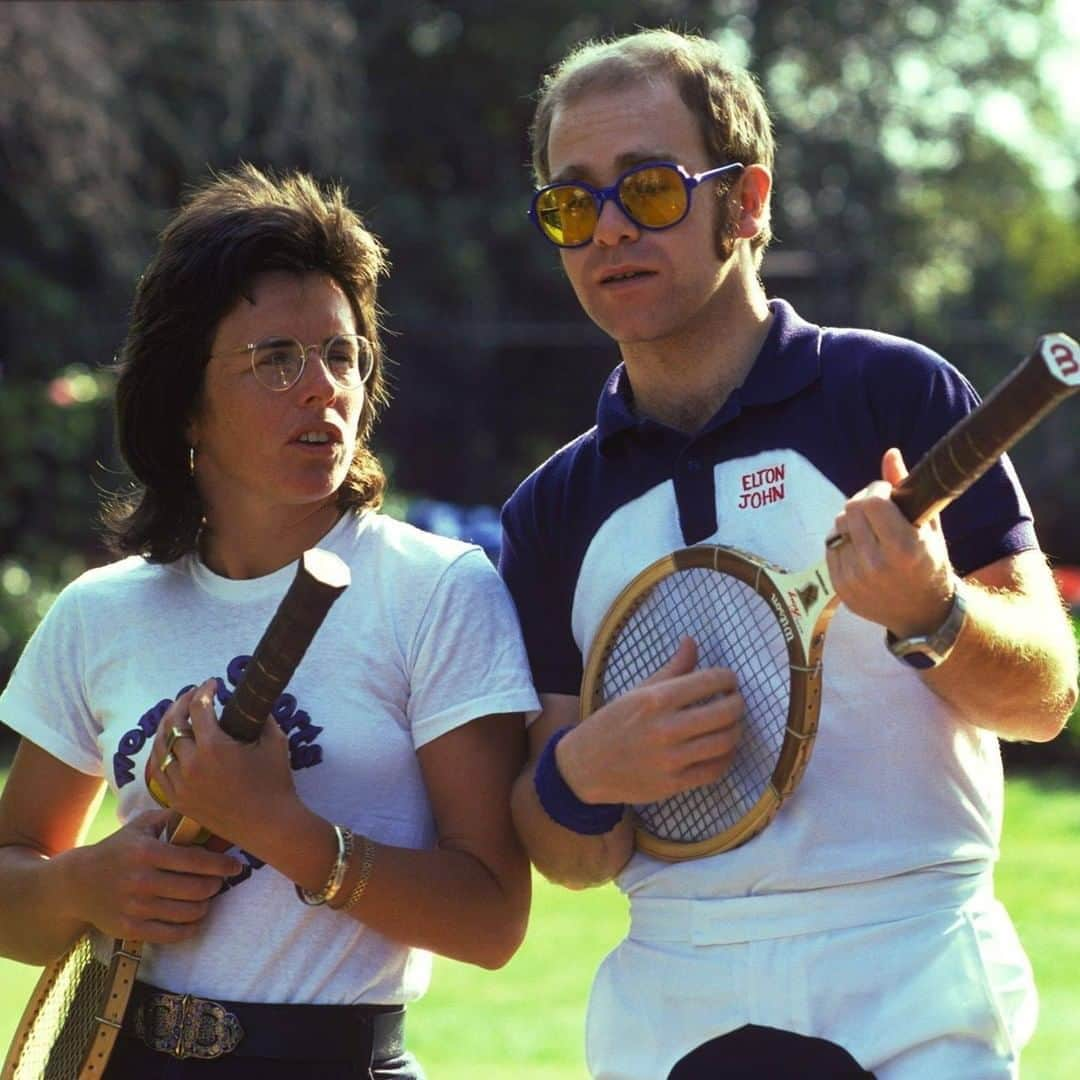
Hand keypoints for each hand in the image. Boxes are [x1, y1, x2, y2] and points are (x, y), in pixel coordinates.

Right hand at [70, 809, 242, 943]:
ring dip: (205, 905)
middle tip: (218, 882)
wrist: (78, 883)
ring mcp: (135, 908)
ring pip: (189, 913)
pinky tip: (194, 916)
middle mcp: (141, 881)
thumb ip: (175, 816)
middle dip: (215, 885)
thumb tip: (208, 812)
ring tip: (205, 897)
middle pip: (197, 889)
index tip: (236, 866)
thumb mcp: (143, 825)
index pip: (196, 861)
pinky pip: (173, 934)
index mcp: (147, 853)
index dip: (222, 865)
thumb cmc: (120, 849)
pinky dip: (190, 927)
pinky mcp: (130, 929)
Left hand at [148, 679, 300, 852]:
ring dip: (169, 726)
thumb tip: (250, 701)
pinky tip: (170, 744)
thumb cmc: (276, 782)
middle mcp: (190, 764)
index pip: (199, 707)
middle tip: (195, 694)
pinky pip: (158, 770)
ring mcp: (180, 784)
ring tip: (181, 716)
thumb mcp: (275, 741)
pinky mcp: (177, 800)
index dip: (204, 690)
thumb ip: (261, 717)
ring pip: (161, 746)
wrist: (269, 825)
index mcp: (214, 747)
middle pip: (173, 723)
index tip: (213, 683)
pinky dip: (162, 752)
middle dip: (183, 702)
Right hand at [558, 637, 741, 804]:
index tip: (729, 680)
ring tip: (732, 723)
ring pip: (725, 741)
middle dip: (738, 703)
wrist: (585, 766)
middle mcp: (666, 728)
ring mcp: (671, 759)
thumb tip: (692, 642)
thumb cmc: (613, 723)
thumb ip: (671, 669)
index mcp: (656, 699)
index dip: (728, 678)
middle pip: (725, 712)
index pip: (710, 681)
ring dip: (737, 729)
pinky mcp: (674, 784)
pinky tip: (723, 749)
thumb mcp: (638, 691)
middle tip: (736, 700)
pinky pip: (715, 770)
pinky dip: (726, 757)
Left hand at [827, 447, 955, 636]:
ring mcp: (855, 578)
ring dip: (851, 522)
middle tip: (877, 510)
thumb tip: (890, 453)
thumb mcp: (929, 527)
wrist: (923, 614)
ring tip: (871, 531)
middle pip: (849, 510)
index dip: (877, 490)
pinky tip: (862, 548)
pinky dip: (843, 542)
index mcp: (903, 548)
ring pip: (836, 528)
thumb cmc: (930, 564)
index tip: (887, 494)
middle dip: (862, 502)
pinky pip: (830, 548)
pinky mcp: (840, 588)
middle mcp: (876, 564)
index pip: (870, 500)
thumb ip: (907, 489)